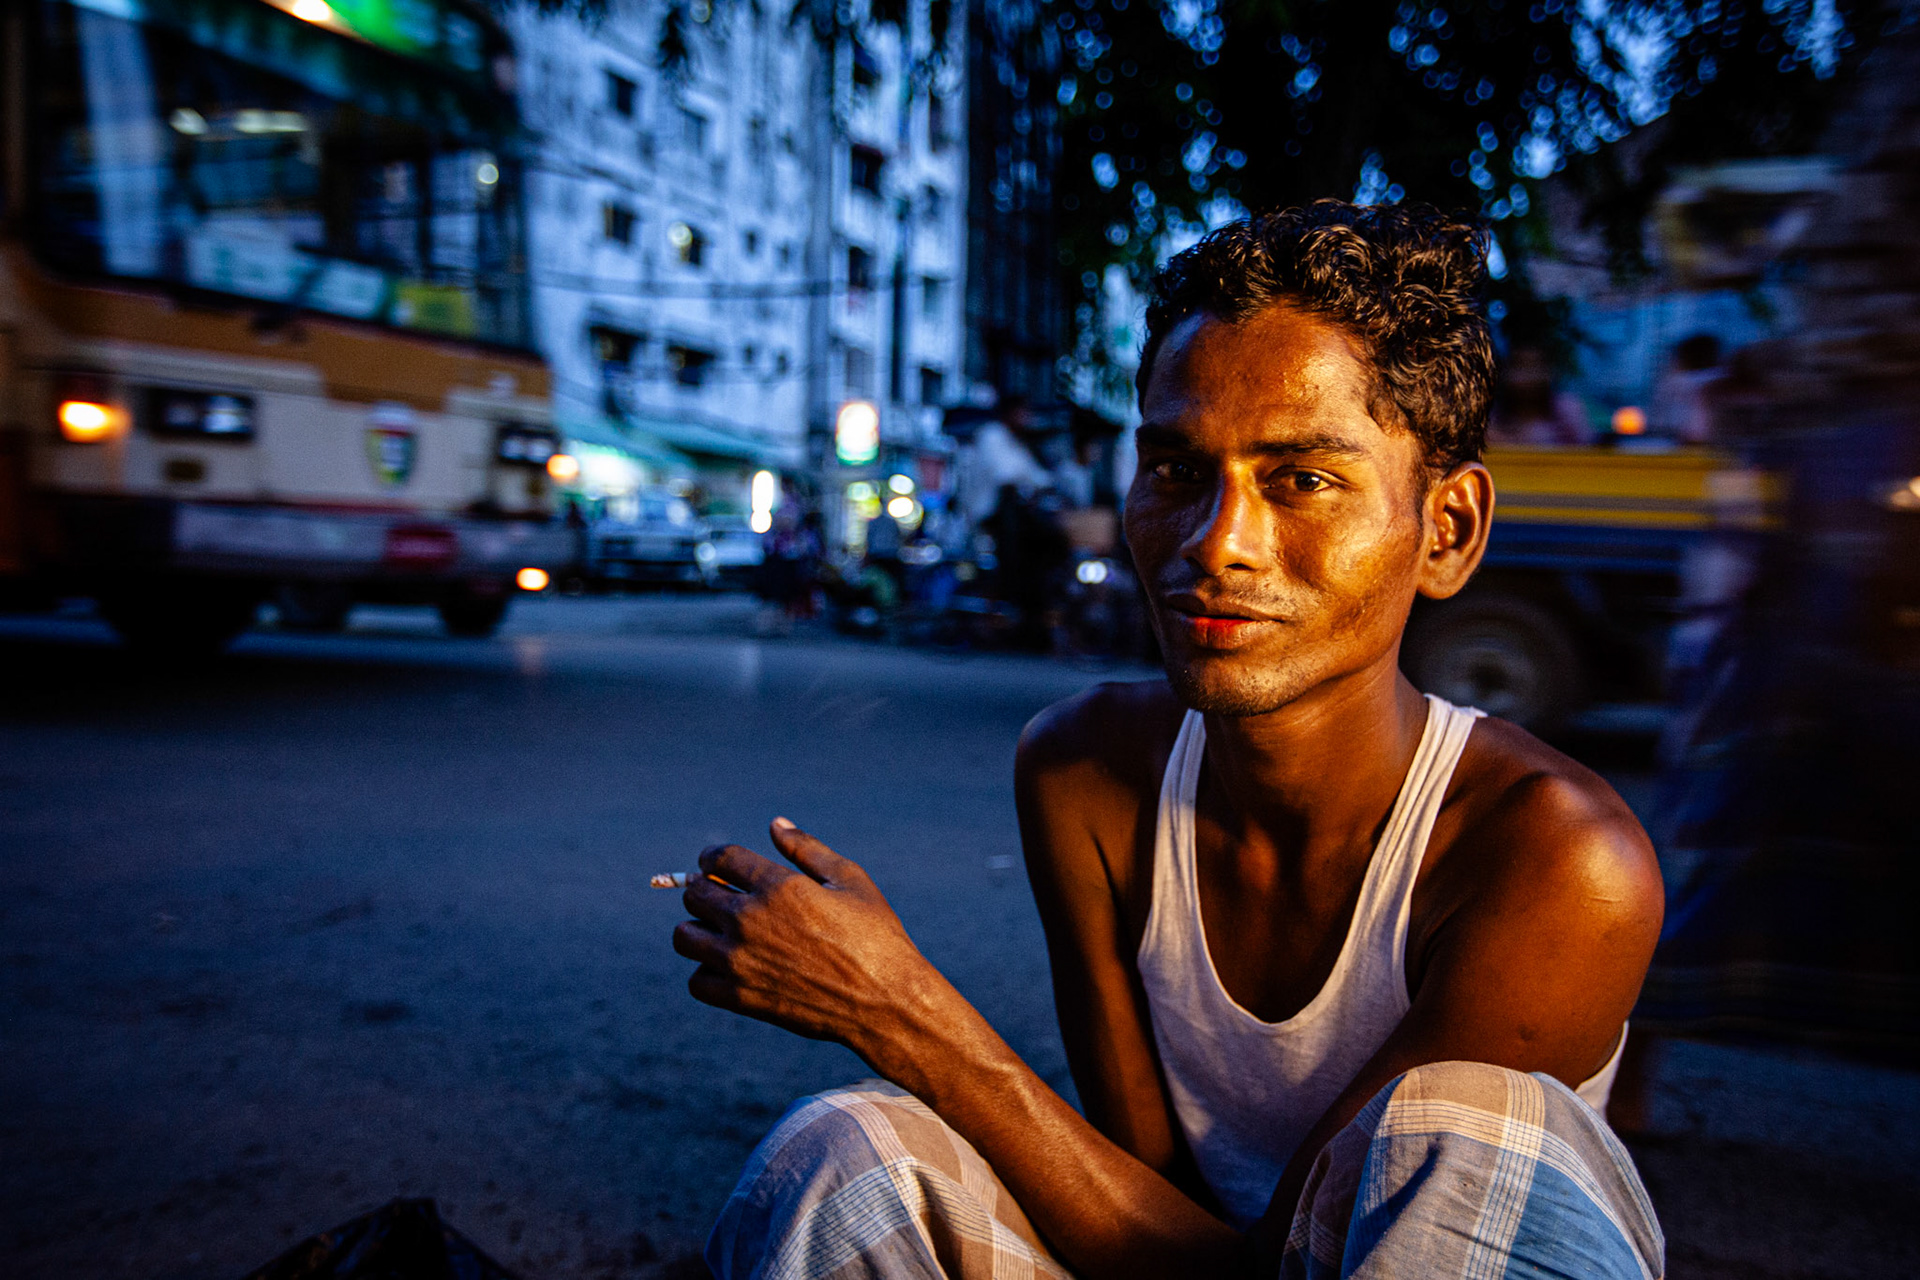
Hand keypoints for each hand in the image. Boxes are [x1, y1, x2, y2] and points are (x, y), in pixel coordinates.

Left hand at [671, 818, 940, 1058]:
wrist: (886, 1002)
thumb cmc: (876, 936)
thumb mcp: (850, 880)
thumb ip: (807, 849)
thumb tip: (775, 824)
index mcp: (779, 886)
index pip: (718, 858)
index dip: (713, 857)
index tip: (717, 864)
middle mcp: (751, 921)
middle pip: (694, 893)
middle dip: (705, 889)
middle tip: (724, 897)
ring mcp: (742, 962)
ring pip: (685, 936)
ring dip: (698, 929)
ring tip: (721, 933)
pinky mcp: (741, 998)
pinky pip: (697, 981)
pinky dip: (706, 973)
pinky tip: (731, 967)